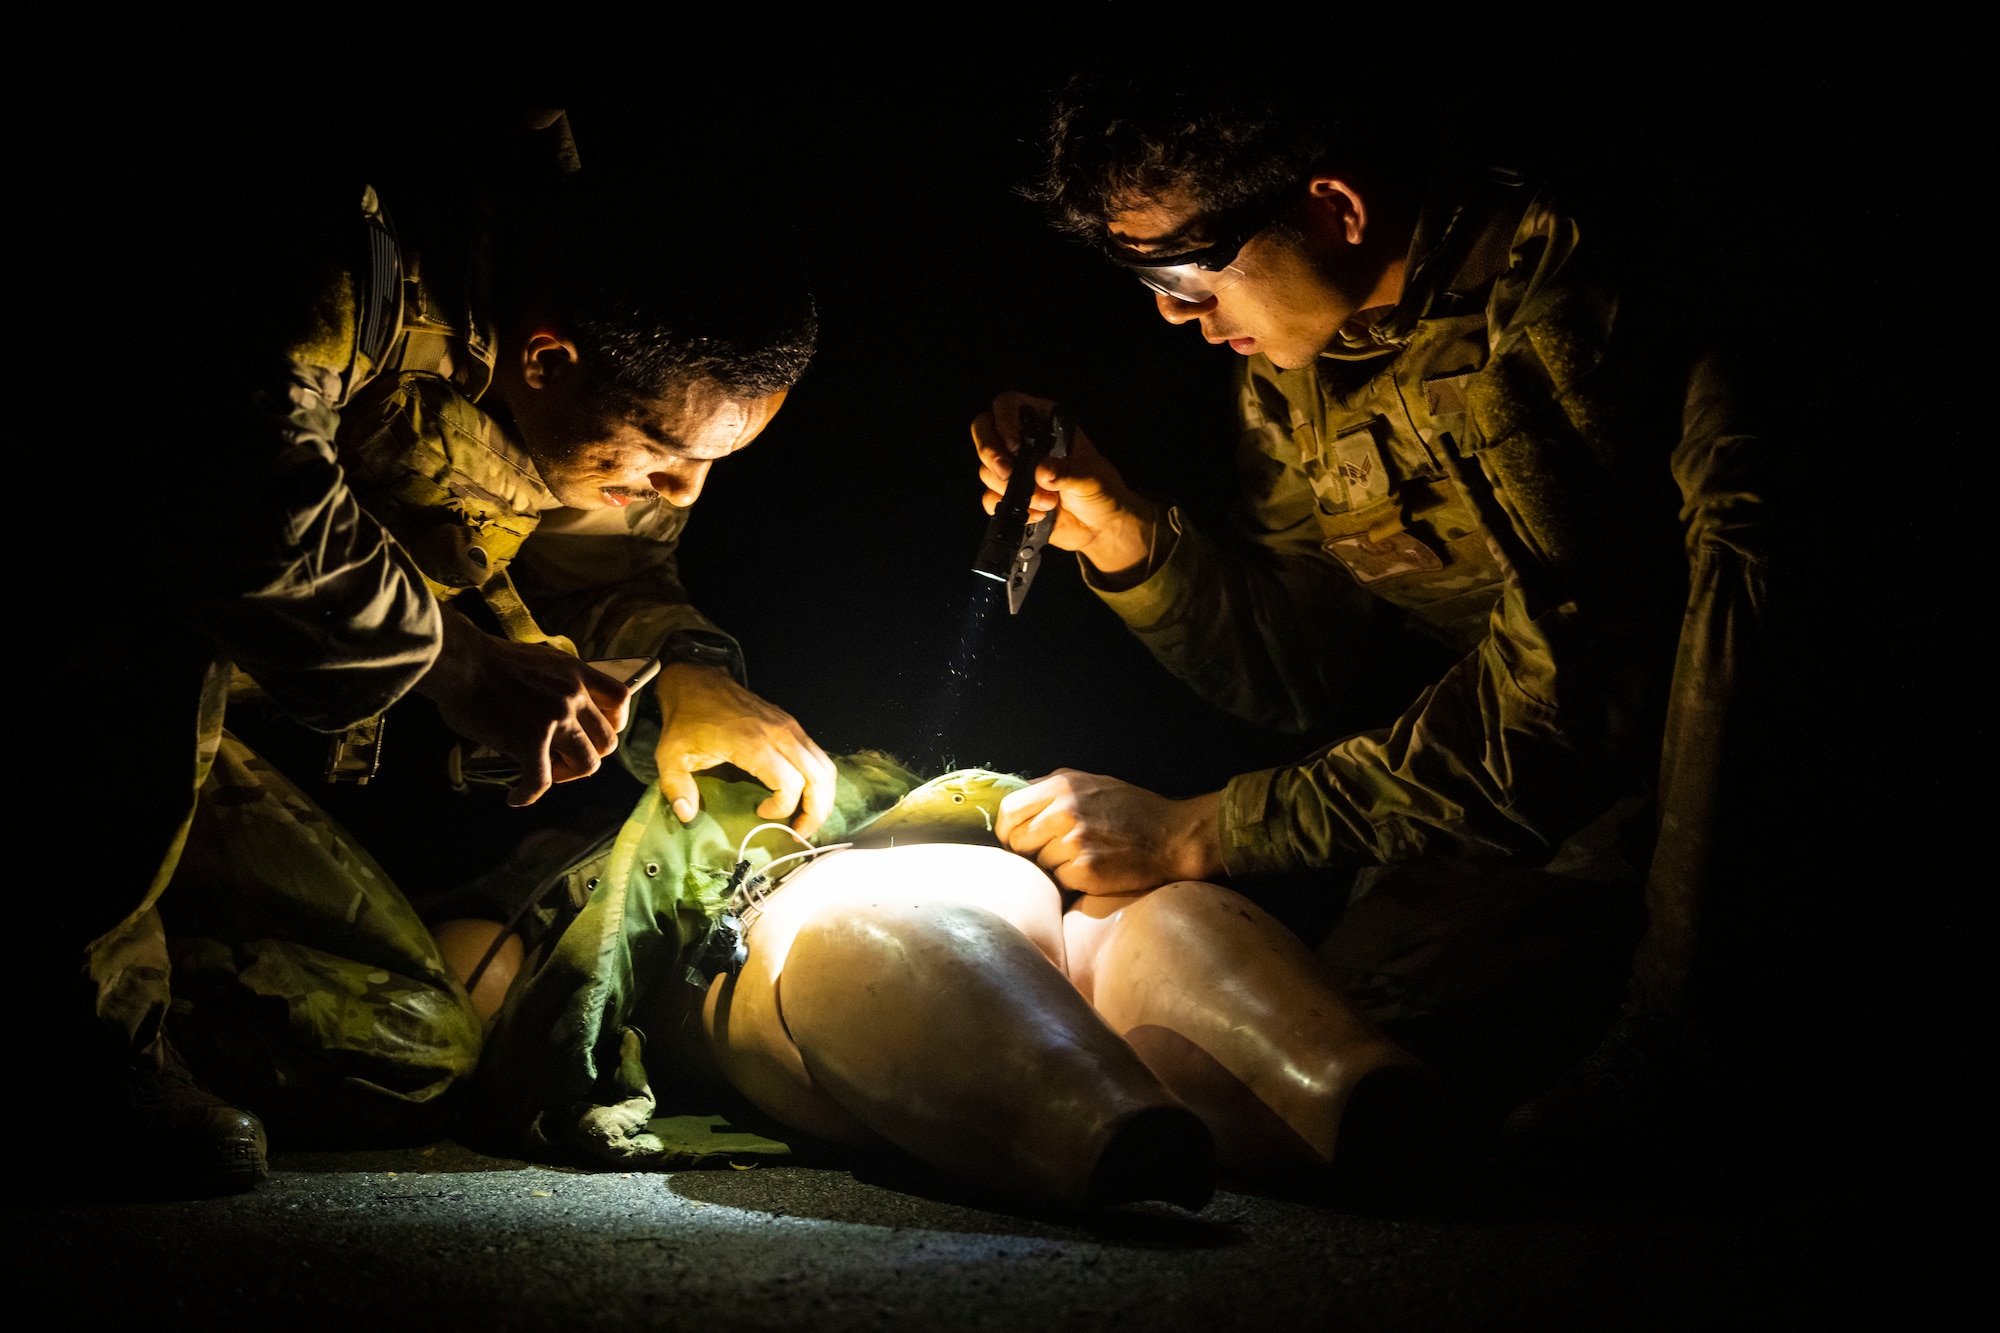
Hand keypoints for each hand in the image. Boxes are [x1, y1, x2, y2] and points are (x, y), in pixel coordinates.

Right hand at [415, 609, 629, 807]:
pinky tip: (516, 796)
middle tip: (563, 759)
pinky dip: (528, 794)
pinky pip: (541, 781)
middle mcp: (574, 696)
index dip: (614, 722)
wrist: (461, 662)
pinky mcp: (532, 741)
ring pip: (587, 764)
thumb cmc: (487, 661)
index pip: (621, 699)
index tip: (594, 732)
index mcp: (576, 673)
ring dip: (568, 775)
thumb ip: (558, 682)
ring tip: (545, 773)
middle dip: (589, 755)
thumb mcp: (540, 660)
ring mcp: (556, 719)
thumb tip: (558, 708)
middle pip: (608, 741)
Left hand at [653, 663, 837, 836]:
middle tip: (801, 832)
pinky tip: (805, 795)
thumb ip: (677, 788)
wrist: (696, 681)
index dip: (782, 808)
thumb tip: (687, 815)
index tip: (760, 814)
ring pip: (824, 767)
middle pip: (818, 778)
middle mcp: (780, 734)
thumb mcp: (670, 755)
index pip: (790, 784)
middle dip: (816, 811)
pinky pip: (818, 756)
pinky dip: (819, 780)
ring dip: (823, 797)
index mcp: (753, 744)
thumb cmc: (686, 720)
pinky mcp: (792, 725)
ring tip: (807, 818)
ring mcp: (790, 727)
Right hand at [971, 390, 1157, 587]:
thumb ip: (1068, 471)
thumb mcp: (1092, 477)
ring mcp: (1014, 469)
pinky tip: (1036, 515)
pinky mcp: (1008, 497)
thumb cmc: (1102, 490)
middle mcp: (1023, 441)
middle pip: (984, 431)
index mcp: (1044, 422)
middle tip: (1007, 474)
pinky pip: (990, 498)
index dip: (1003, 420)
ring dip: (1012, 489)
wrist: (1100, 525)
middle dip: (990, 453)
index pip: (1007, 404)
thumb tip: (1043, 472)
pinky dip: (1009, 508)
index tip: (1014, 445)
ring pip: (987, 469)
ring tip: (1048, 502)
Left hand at [995, 768, 1223, 894]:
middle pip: (1017, 840)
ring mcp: (1075, 842)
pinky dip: (1073, 879)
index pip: (1008, 809)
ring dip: (1055, 865)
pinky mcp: (1086, 871)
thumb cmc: (1133, 810)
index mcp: (1062, 786)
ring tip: (1083, 857)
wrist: (1173, 838)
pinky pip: (1060, 880)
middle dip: (1028, 850)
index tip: (1015, 837)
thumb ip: (1052, 788)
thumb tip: (1015, 798)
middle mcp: (1065, 812)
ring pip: (1039, 863)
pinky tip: (1095, 869)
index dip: (1006, 828)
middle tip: (1051, 852)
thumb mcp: (1091, 784)